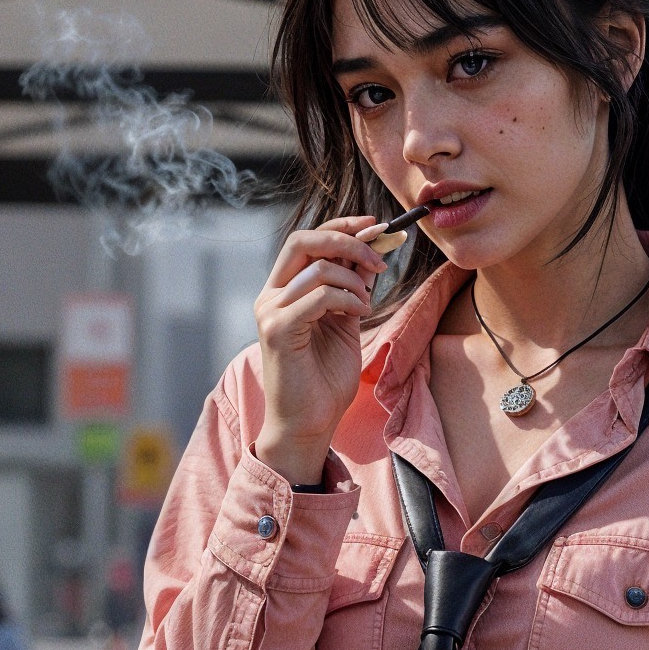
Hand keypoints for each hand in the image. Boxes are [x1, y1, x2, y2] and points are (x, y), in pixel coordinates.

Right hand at [253, 217, 387, 483]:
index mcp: (284, 291)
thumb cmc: (324, 380)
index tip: (376, 225)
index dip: (342, 227)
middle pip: (303, 241)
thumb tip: (372, 253)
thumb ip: (352, 288)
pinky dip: (346, 298)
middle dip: (346, 240)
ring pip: (315, 268)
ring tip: (366, 303)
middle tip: (378, 256)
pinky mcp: (278, 329)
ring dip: (353, 279)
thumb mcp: (346, 322)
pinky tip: (358, 314)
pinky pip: (318, 295)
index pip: (307, 241)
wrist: (310, 424)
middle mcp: (271, 296)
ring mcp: (270, 311)